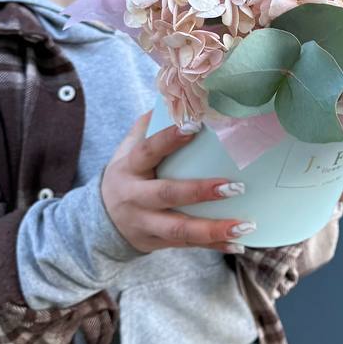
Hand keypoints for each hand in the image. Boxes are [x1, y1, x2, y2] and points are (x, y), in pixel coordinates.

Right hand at [101, 111, 253, 254]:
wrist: (98, 224)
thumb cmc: (126, 177)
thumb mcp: (126, 151)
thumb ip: (146, 127)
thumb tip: (174, 97)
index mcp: (129, 168)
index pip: (147, 150)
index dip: (169, 139)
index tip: (195, 126)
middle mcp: (134, 198)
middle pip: (167, 194)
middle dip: (200, 191)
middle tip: (235, 186)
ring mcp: (145, 224)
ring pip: (179, 230)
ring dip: (213, 229)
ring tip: (244, 226)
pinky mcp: (157, 243)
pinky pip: (188, 246)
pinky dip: (214, 245)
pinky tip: (239, 244)